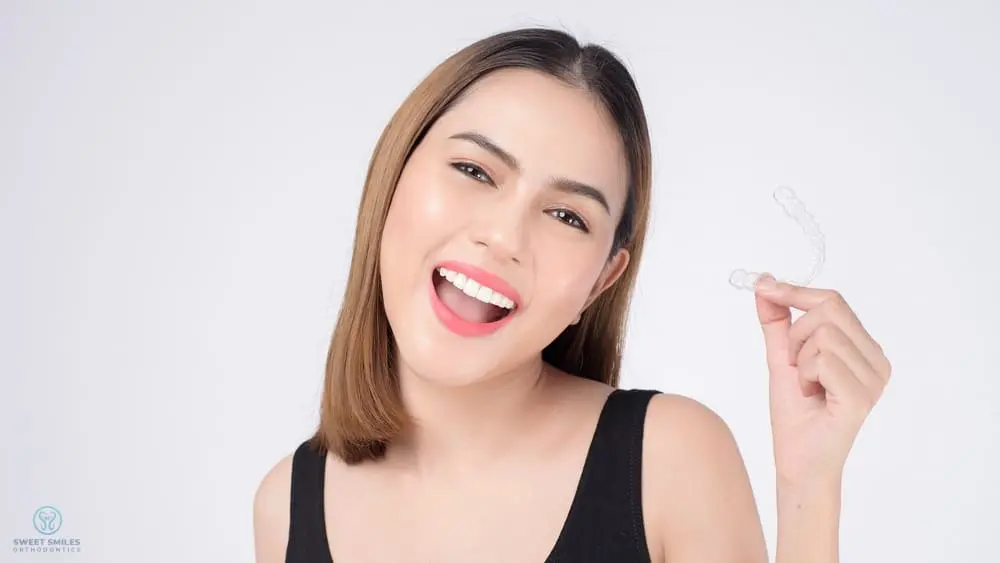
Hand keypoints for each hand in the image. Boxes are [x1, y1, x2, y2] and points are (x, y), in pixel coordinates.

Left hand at [753, 274, 891, 487]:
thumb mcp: (781, 356)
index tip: (764, 286)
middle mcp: (877, 360)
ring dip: (799, 360)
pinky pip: (821, 359)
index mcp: (865, 348)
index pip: (833, 301)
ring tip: (807, 387)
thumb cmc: (795, 413)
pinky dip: (804, 375)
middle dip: (796, 333)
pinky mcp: (862, 395)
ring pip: (822, 334)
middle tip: (796, 366)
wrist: (798, 459)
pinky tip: (811, 396)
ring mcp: (874, 378)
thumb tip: (764, 282)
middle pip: (828, 309)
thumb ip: (776, 320)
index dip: (795, 291)